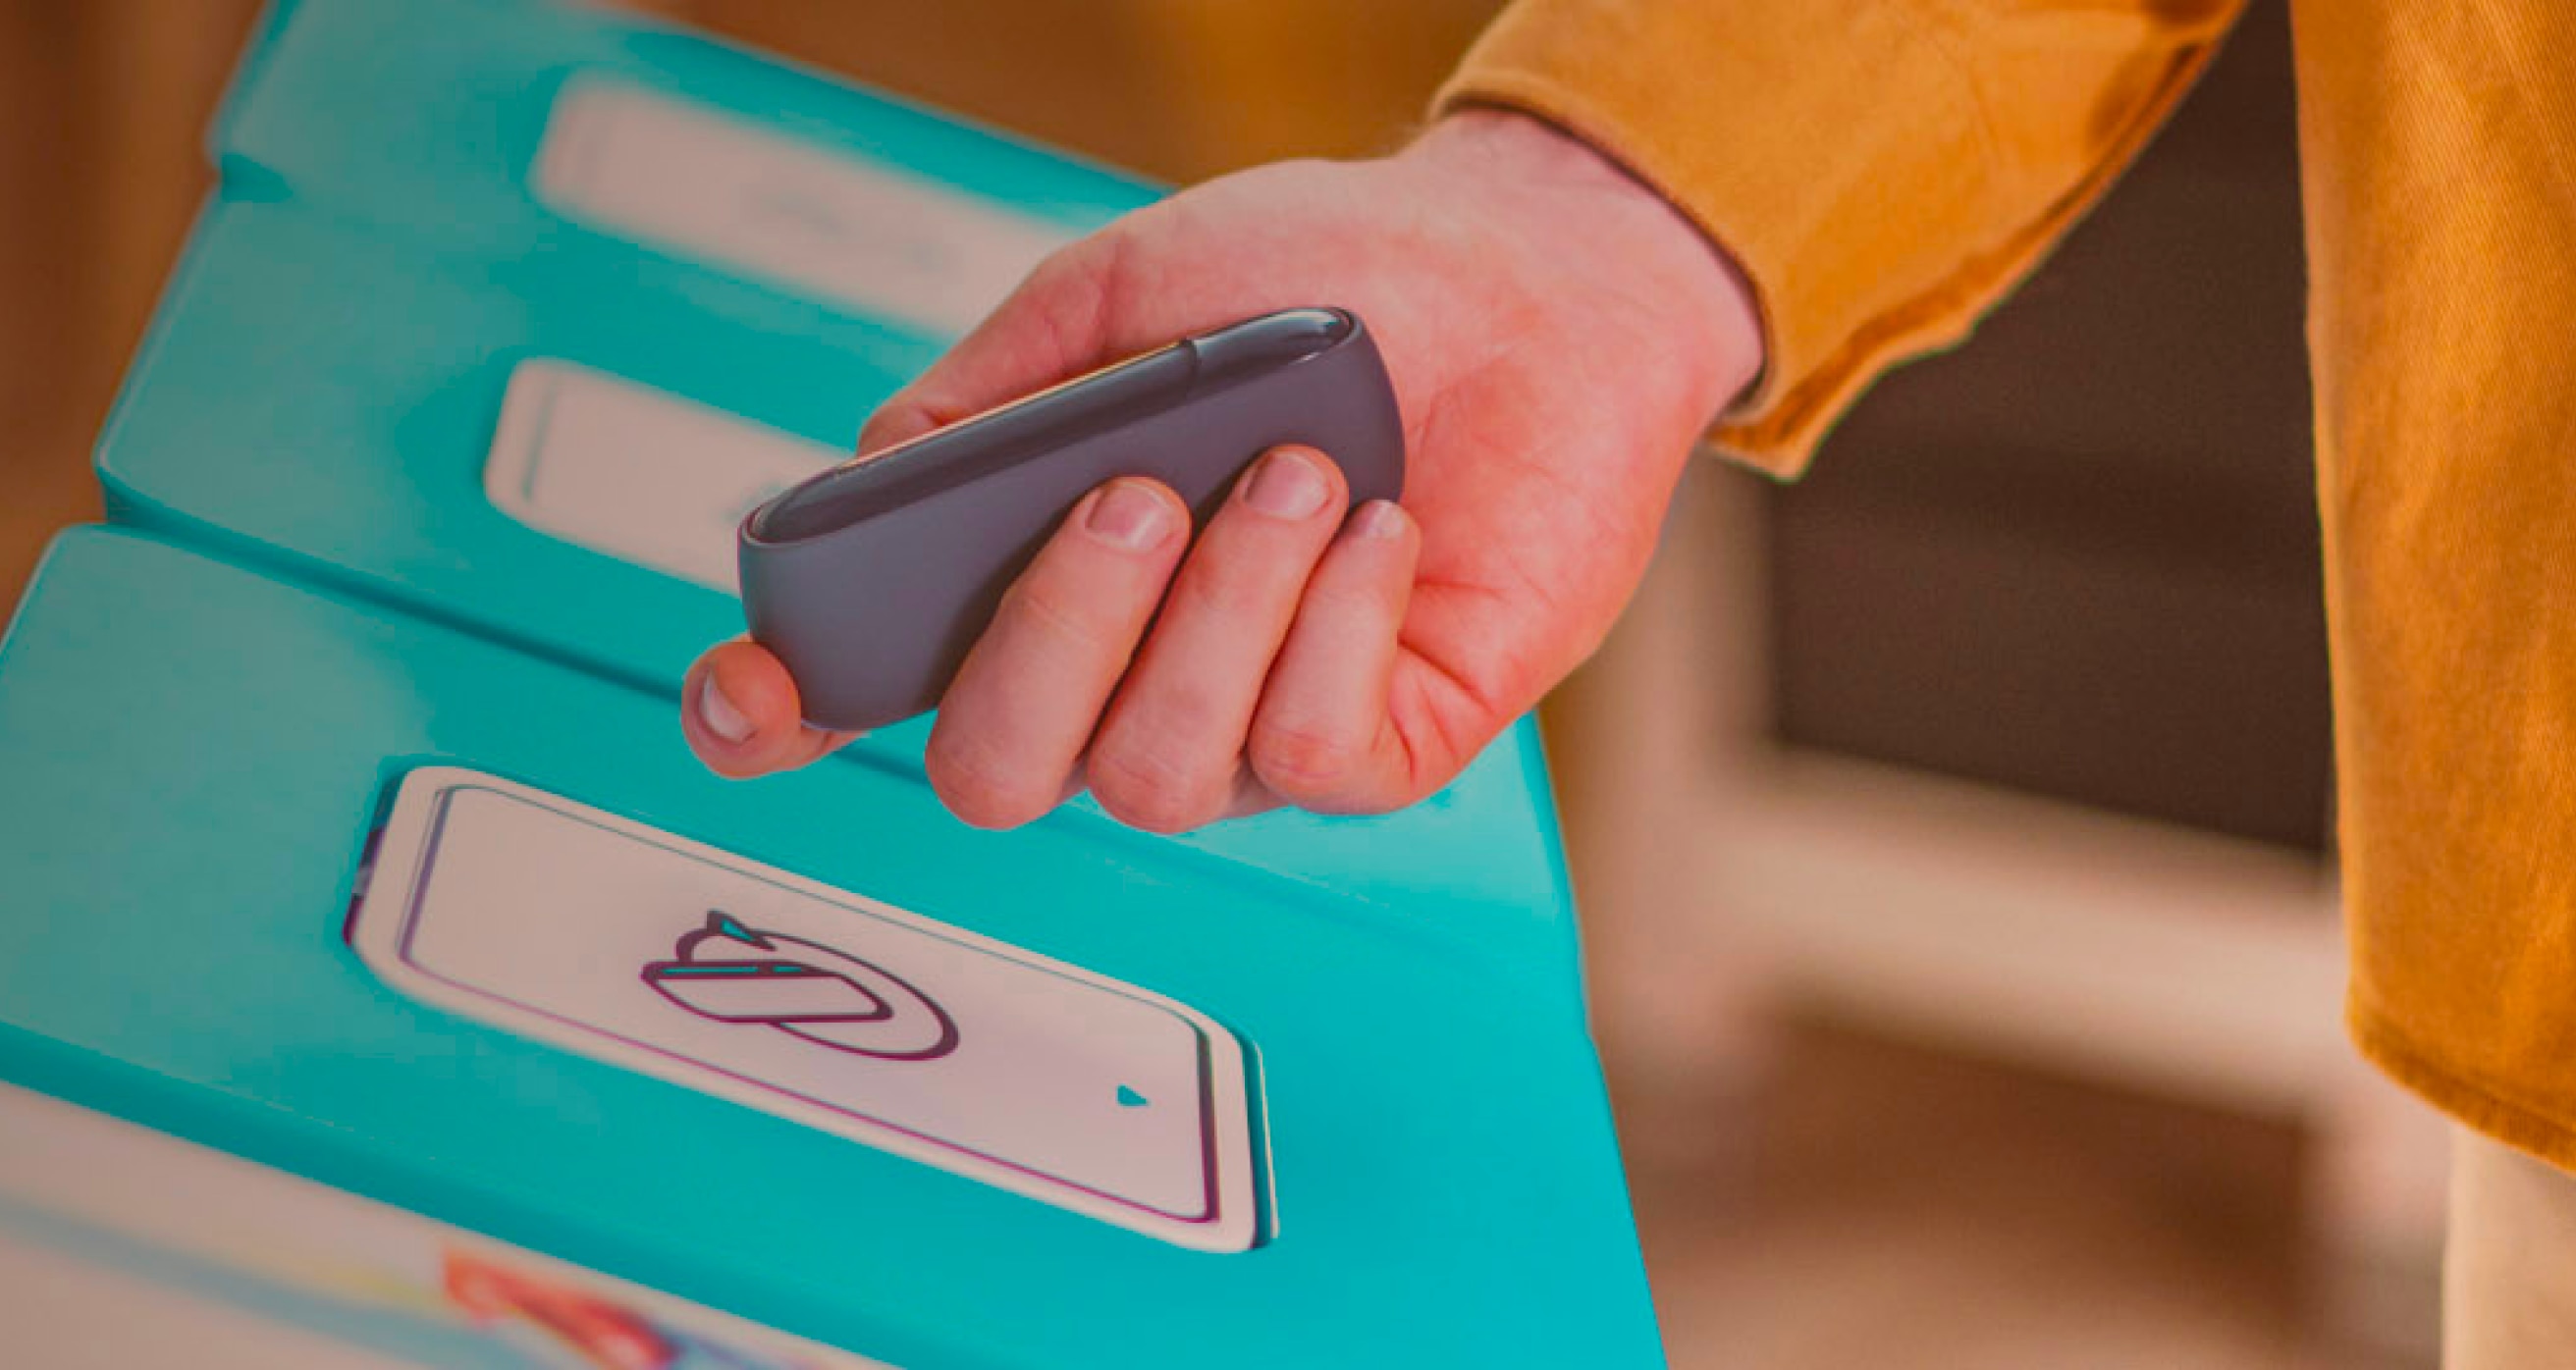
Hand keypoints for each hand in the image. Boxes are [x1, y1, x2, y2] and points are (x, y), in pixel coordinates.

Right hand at [682, 109, 1762, 830]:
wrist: (1528, 274)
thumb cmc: (1321, 283)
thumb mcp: (1126, 298)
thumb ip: (990, 395)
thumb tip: (874, 476)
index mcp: (1032, 582)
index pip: (874, 692)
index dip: (781, 717)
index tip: (751, 689)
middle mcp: (1123, 682)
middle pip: (996, 774)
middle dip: (1053, 637)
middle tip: (1136, 492)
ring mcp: (1249, 729)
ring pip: (1156, 776)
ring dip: (1221, 611)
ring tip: (1303, 471)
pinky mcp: (1385, 745)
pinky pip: (1312, 757)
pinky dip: (1332, 629)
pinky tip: (1379, 527)